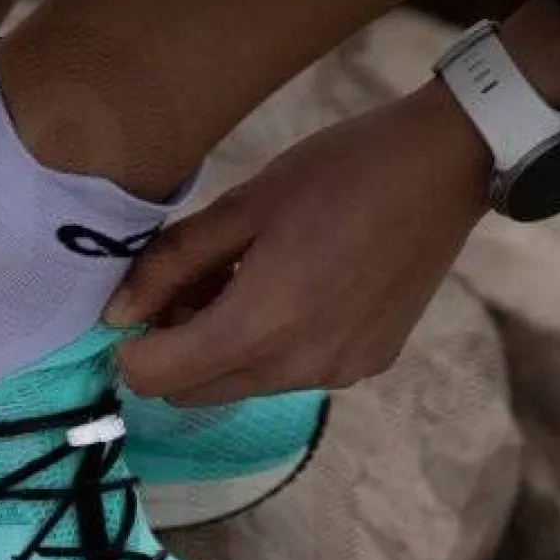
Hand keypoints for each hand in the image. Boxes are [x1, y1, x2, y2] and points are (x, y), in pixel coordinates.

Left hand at [107, 82, 491, 403]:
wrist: (443, 168)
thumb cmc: (337, 172)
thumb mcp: (242, 205)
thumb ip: (171, 263)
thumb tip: (116, 314)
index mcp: (258, 327)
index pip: (154, 378)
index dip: (131, 344)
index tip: (144, 298)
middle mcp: (296, 369)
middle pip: (193, 390)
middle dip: (175, 347)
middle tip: (192, 281)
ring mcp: (336, 374)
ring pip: (242, 384)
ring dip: (222, 347)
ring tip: (246, 277)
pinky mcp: (366, 366)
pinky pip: (290, 374)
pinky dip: (272, 345)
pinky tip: (295, 287)